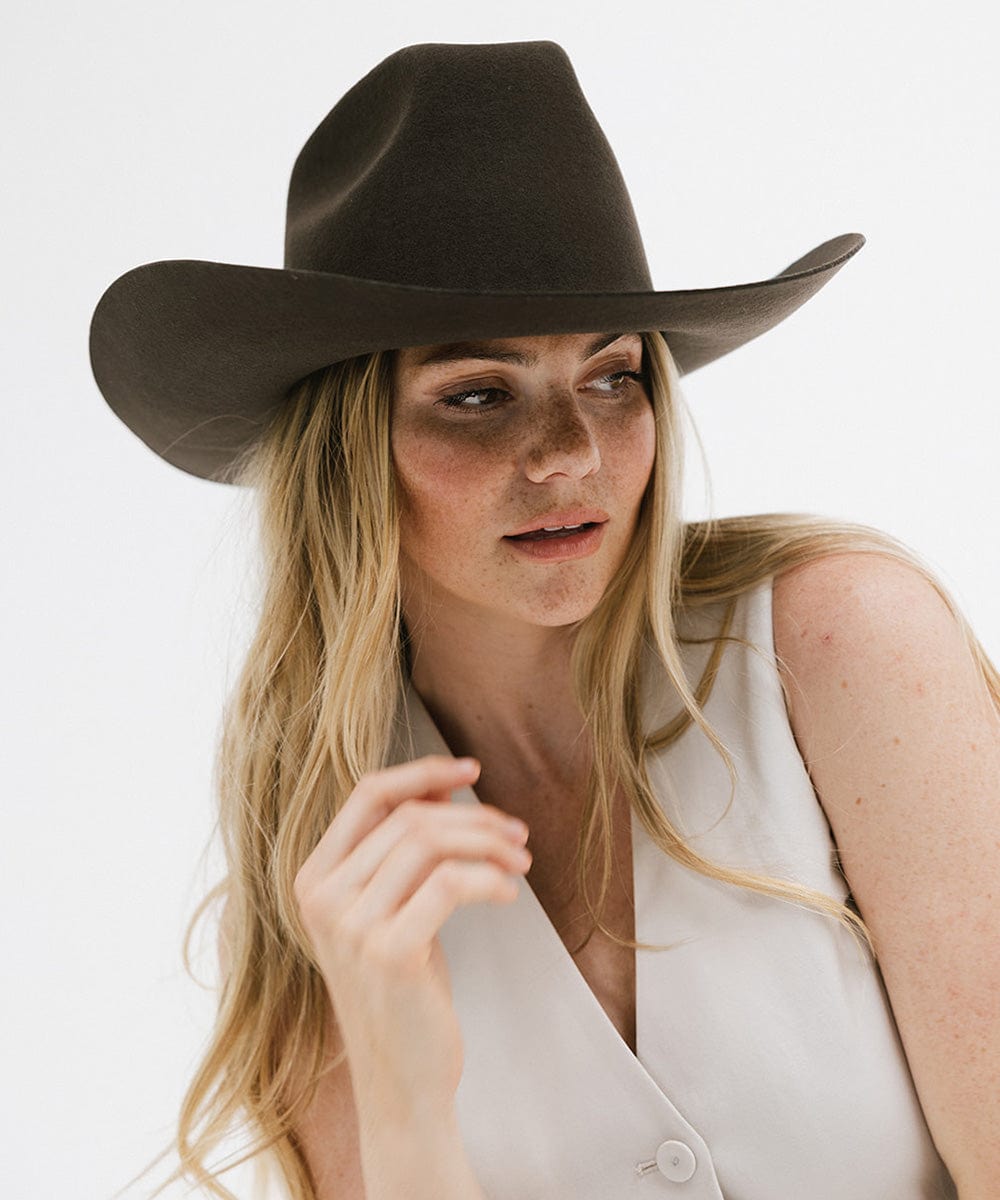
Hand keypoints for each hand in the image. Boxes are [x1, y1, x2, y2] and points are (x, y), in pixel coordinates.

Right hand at [293, 754, 531, 1119]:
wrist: (402, 1083)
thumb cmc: (404, 990)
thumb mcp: (393, 911)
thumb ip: (402, 851)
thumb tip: (444, 784)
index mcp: (314, 878)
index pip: (367, 794)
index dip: (422, 772)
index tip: (472, 768)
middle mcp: (322, 898)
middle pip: (409, 816)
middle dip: (474, 816)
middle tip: (518, 834)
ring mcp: (351, 926)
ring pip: (429, 843)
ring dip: (488, 844)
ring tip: (520, 862)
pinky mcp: (389, 952)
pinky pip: (449, 883)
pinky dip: (489, 879)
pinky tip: (508, 895)